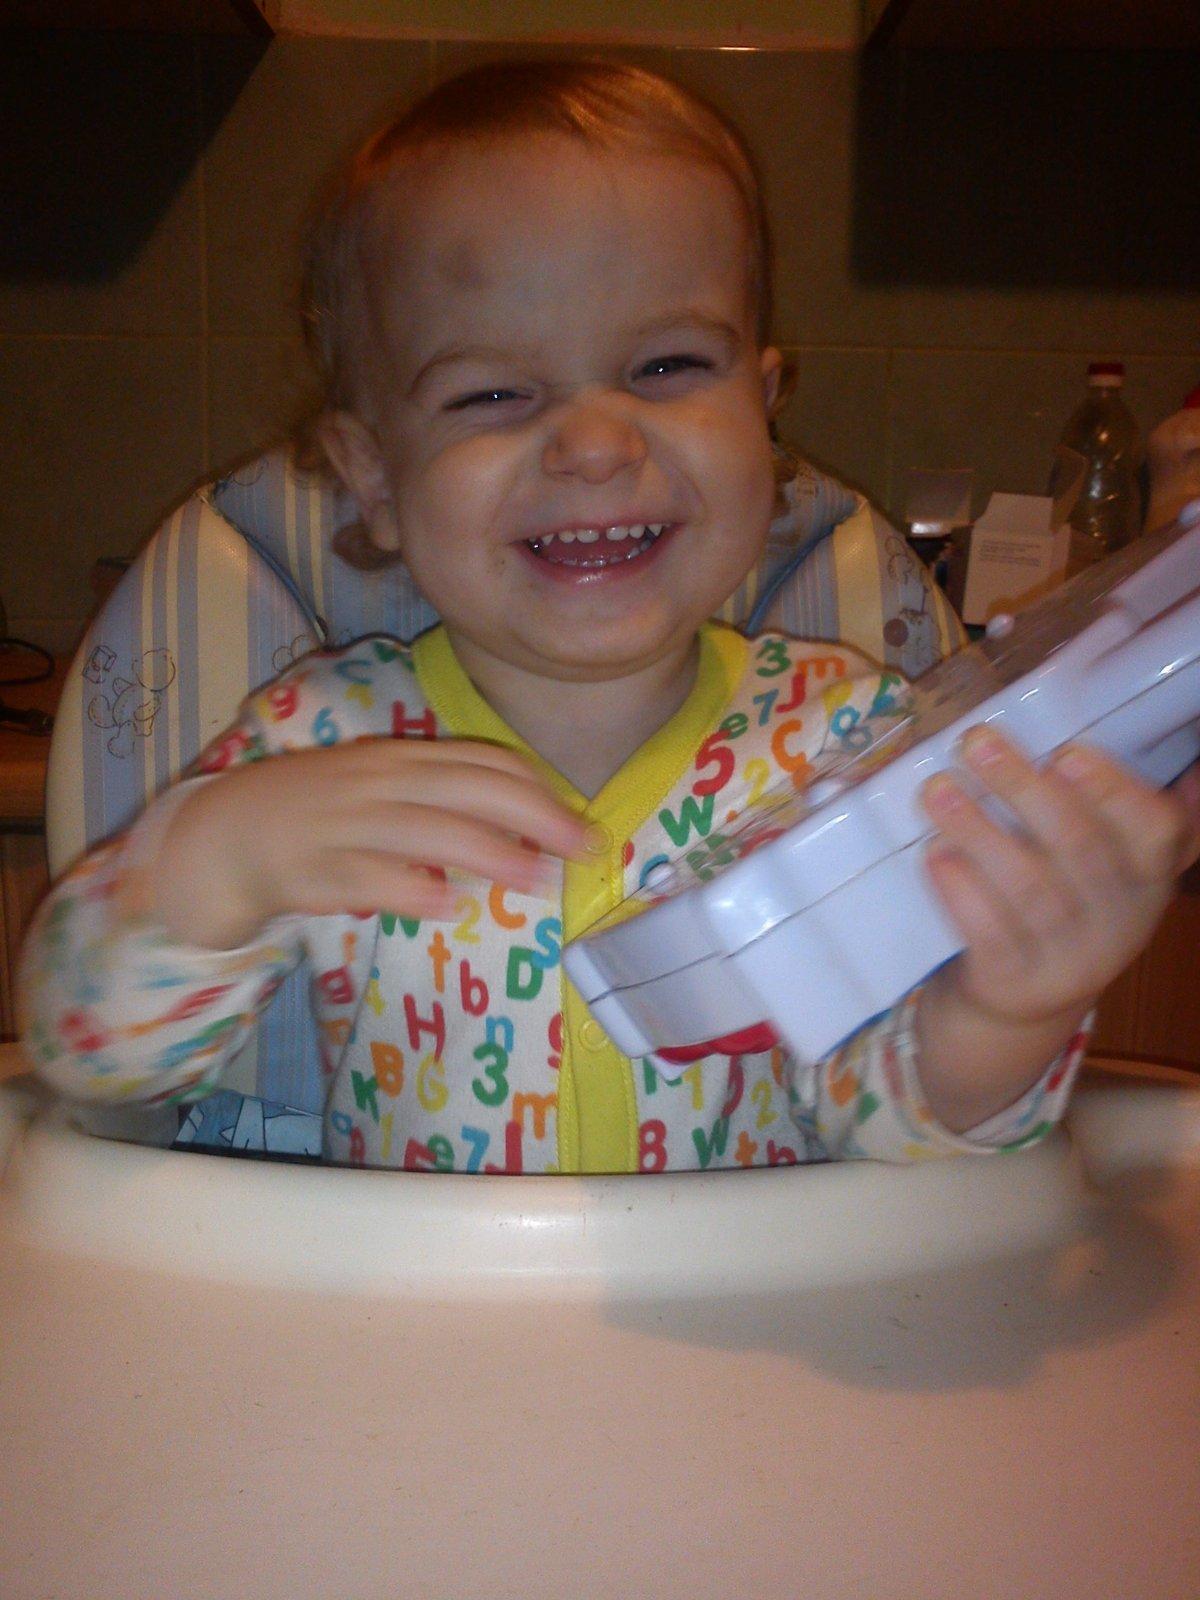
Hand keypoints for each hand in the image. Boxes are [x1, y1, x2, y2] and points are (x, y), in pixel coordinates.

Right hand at [139, 739, 591, 948]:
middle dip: (535, 817)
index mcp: (398, 759)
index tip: (580, 823)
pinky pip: (368, 879)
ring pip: (426, 832)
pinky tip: (445, 906)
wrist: (223, 836)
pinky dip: (409, 891)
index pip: (482, 763)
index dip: (538, 792)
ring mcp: (344, 824)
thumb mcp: (383, 791)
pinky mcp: (312, 870)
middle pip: (469, 791)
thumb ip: (443, 801)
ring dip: (488, 853)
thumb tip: (523, 831)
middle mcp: (378, 784)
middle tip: (584, 849)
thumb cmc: (320, 815)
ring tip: (537, 878)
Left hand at [921, 729, 1199, 1027]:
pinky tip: (936, 853)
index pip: (1155, 830)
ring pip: (1028, 888)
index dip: (1112, 790)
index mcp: (1149, 874)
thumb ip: (1130, 813)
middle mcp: (1120, 919)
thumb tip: (1193, 769)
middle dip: (1022, 788)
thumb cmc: (1067, 899)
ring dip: (979, 831)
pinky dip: (962, 890)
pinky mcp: (1016, 982)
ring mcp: (1070, 958)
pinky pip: (991, 933)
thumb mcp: (1112, 864)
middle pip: (1078, 847)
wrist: (1028, 998)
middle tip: (975, 742)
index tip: (1064, 751)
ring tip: (938, 789)